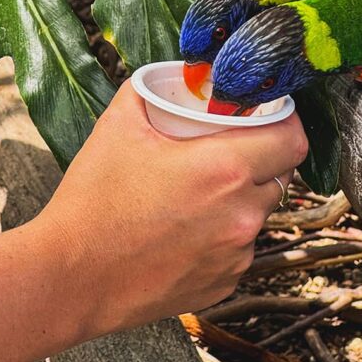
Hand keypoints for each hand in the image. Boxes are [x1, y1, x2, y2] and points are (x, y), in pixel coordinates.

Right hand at [38, 80, 307, 339]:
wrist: (68, 279)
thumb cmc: (92, 200)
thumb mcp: (119, 124)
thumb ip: (151, 89)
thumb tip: (170, 75)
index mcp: (225, 169)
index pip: (293, 140)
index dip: (285, 123)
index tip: (267, 117)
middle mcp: (241, 215)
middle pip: (278, 176)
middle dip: (260, 160)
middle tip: (226, 152)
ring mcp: (234, 256)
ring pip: (258, 215)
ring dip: (241, 200)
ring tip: (199, 194)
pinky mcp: (222, 286)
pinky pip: (238, 250)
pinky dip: (223, 236)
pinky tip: (186, 231)